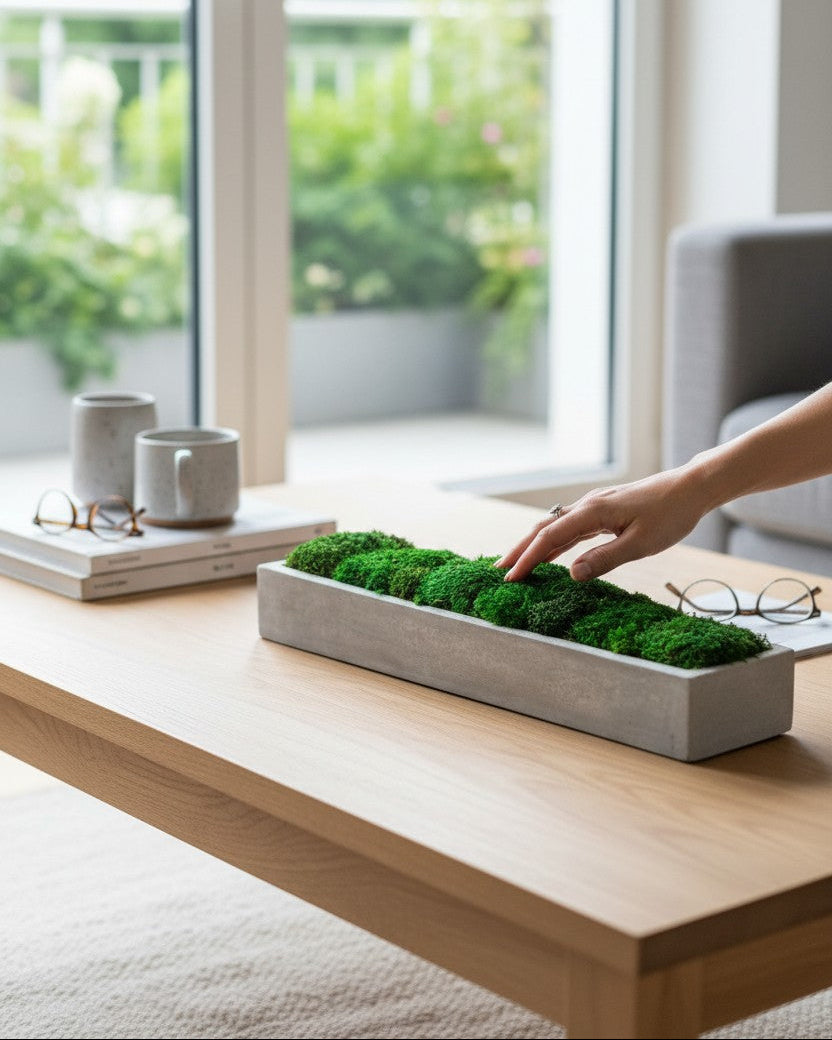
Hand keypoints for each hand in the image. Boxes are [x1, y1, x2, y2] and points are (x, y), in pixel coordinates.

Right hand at [495, 467, 708, 581]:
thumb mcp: (640, 544)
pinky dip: (553, 542)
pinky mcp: (603, 511)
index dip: (528, 559)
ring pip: (555, 527)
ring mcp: (594, 507)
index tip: (511, 578)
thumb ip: (605, 559)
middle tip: (499, 571)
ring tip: (515, 565)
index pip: (550, 537)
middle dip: (520, 550)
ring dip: (533, 546)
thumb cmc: (670, 515)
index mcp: (593, 512)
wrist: (691, 487)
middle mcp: (587, 506)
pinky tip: (549, 554)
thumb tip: (571, 575)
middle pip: (544, 529)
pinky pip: (570, 527)